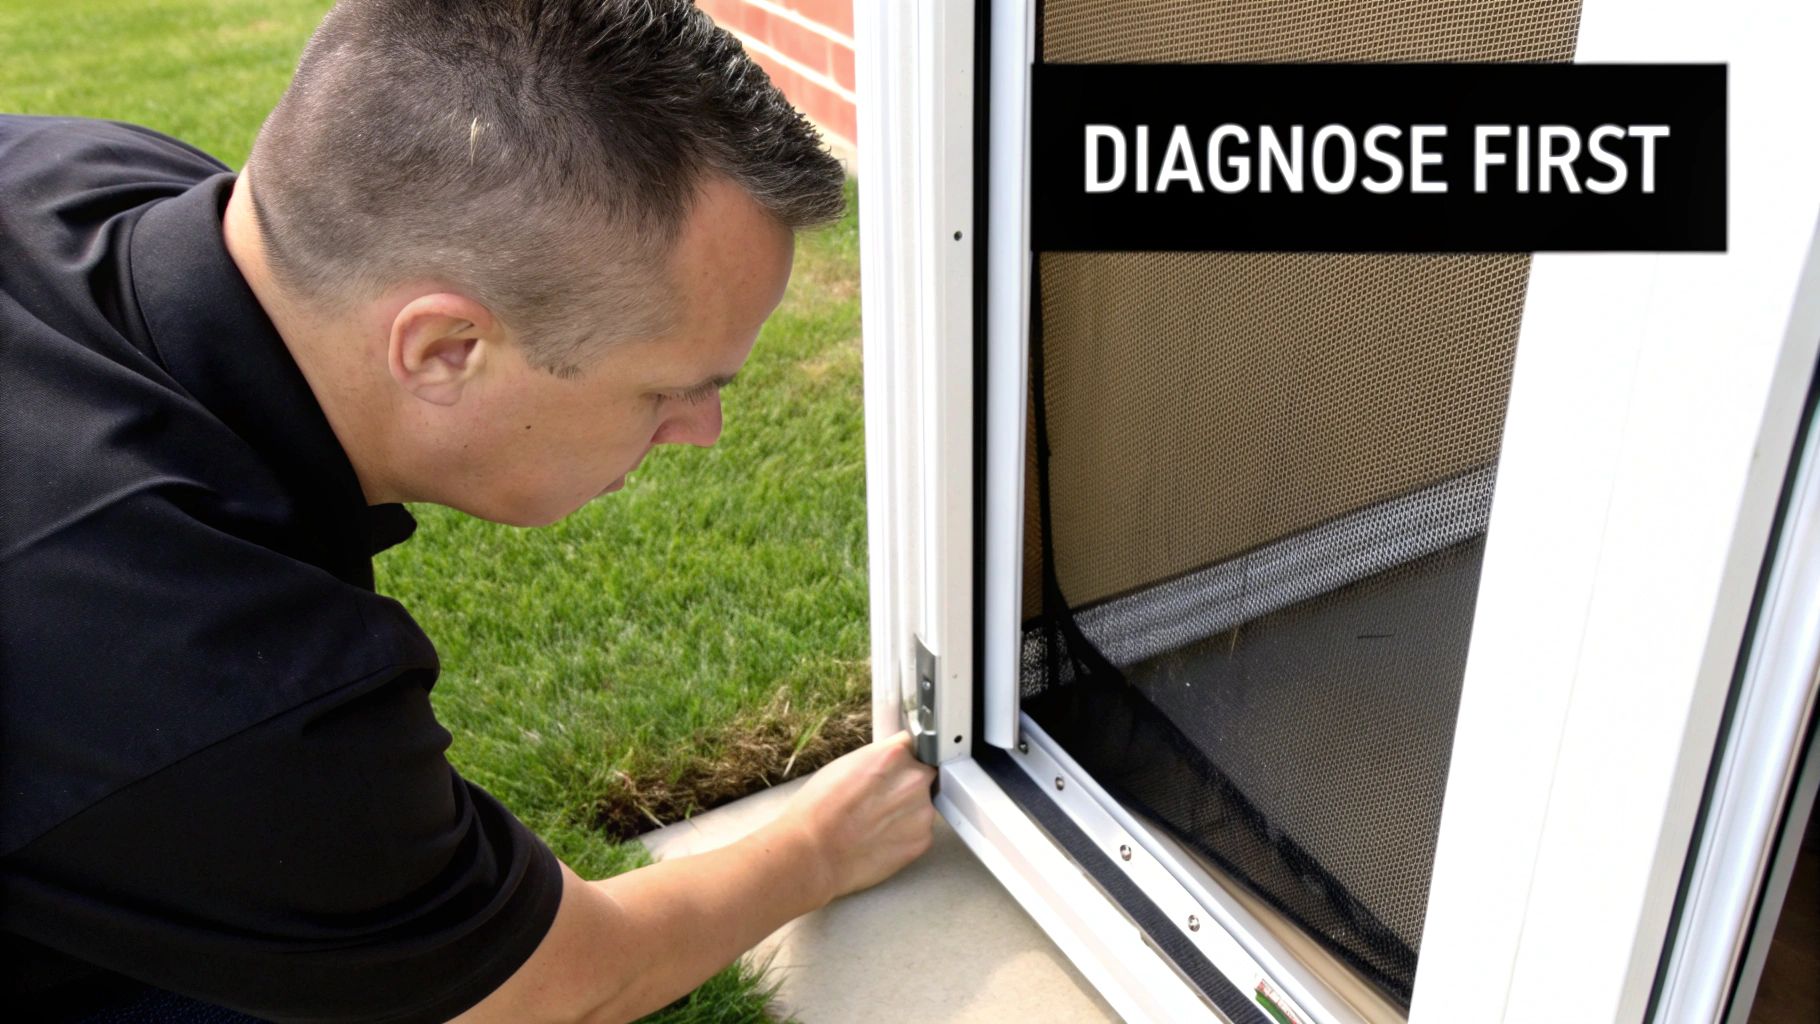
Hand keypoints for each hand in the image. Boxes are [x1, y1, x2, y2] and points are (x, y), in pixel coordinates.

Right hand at [771, 730, 936, 903]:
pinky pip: (920, 831)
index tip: (892, 770)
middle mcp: (914, 780)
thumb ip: (878, 760)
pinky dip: (905, 835)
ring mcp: (922, 812)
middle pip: (922, 775)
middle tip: (878, 800)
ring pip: (922, 805)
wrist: (813, 853)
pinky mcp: (923, 840)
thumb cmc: (818, 810)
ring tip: (875, 823)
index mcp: (894, 754)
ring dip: (907, 811)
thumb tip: (890, 762)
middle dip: (905, 785)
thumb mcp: (845, 765)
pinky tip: (880, 839)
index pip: (913, 745)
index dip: (899, 759)